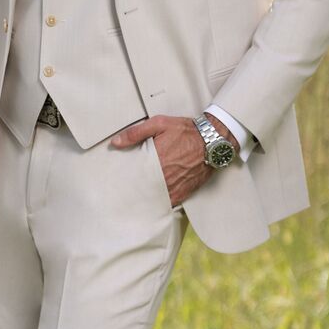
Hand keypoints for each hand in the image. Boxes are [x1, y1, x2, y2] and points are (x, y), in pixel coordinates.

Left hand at [109, 112, 236, 206]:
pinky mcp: (184, 192)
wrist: (213, 140)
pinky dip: (161, 204)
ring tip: (134, 201)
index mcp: (155, 161)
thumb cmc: (186, 131)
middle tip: (122, 193)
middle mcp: (164, 177)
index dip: (124, 179)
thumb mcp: (159, 124)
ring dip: (146, 199)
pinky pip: (169, 203)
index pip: (133, 176)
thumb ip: (135, 133)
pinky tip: (152, 204)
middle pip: (142, 190)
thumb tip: (115, 143)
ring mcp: (175, 187)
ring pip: (154, 199)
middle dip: (133, 191)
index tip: (116, 182)